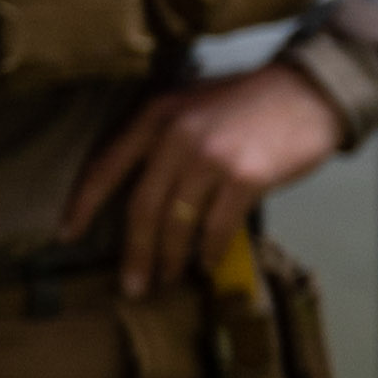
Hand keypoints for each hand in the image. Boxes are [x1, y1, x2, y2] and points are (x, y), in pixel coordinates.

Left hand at [64, 63, 349, 296]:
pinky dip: (209, 252)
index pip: (106, 165)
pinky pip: (217, 227)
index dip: (83, 204)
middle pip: (142, 206)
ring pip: (177, 223)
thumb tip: (145, 198)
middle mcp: (177, 135)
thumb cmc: (251, 102)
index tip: (67, 234)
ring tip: (169, 279)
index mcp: (157, 114)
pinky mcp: (245, 177)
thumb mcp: (194, 105)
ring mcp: (211, 156)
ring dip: (171, 259)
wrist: (310, 91)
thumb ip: (164, 138)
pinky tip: (206, 264)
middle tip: (132, 285)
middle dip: (135, 253)